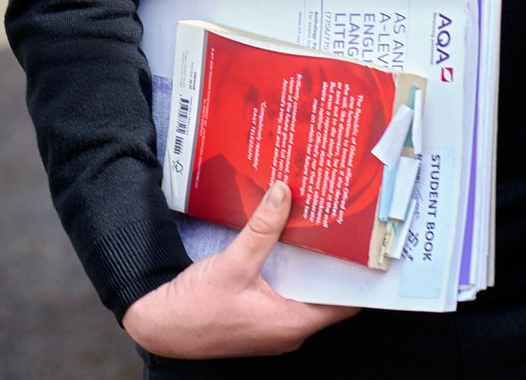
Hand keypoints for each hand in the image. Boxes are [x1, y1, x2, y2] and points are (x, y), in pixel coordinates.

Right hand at [122, 182, 359, 359]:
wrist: (159, 326)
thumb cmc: (195, 308)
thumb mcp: (233, 263)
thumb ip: (262, 228)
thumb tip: (284, 194)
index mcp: (292, 324)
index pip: (345, 303)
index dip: (358, 276)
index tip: (366, 246)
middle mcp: (288, 331)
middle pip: (326, 295)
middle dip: (333, 262)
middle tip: (340, 226)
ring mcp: (273, 328)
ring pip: (304, 293)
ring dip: (309, 265)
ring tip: (314, 229)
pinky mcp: (258, 320)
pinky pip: (285, 294)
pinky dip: (289, 272)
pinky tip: (284, 246)